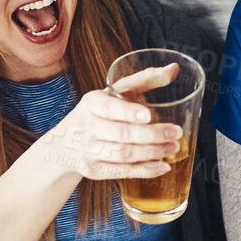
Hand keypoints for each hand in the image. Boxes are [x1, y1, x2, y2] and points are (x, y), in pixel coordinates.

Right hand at [31, 65, 182, 181]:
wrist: (65, 144)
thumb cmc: (99, 113)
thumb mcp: (114, 93)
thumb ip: (144, 80)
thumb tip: (174, 69)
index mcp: (91, 102)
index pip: (109, 107)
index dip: (128, 112)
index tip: (148, 115)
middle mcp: (86, 126)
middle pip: (121, 133)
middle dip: (152, 135)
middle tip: (176, 133)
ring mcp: (87, 150)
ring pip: (123, 154)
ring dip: (152, 152)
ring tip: (172, 147)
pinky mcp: (92, 170)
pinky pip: (121, 172)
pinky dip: (144, 170)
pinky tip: (162, 166)